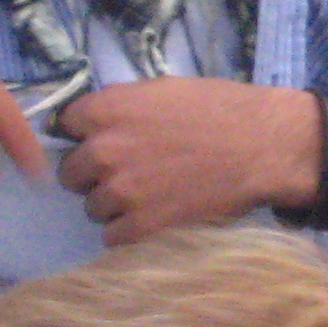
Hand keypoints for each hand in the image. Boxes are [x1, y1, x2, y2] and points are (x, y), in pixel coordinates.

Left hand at [54, 78, 316, 243]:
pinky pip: (112, 236)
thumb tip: (91, 122)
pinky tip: (154, 216)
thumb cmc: (219, 109)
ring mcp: (120, 190)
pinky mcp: (140, 225)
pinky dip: (130, 230)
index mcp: (107, 109)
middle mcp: (103, 150)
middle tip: (130, 171)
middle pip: (72, 172)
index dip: (85, 134)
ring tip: (149, 195)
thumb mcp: (163, 90)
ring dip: (114, 204)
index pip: (65, 126)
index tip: (104, 140)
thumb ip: (121, 106)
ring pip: (92, 206)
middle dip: (95, 173)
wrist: (262, 145)